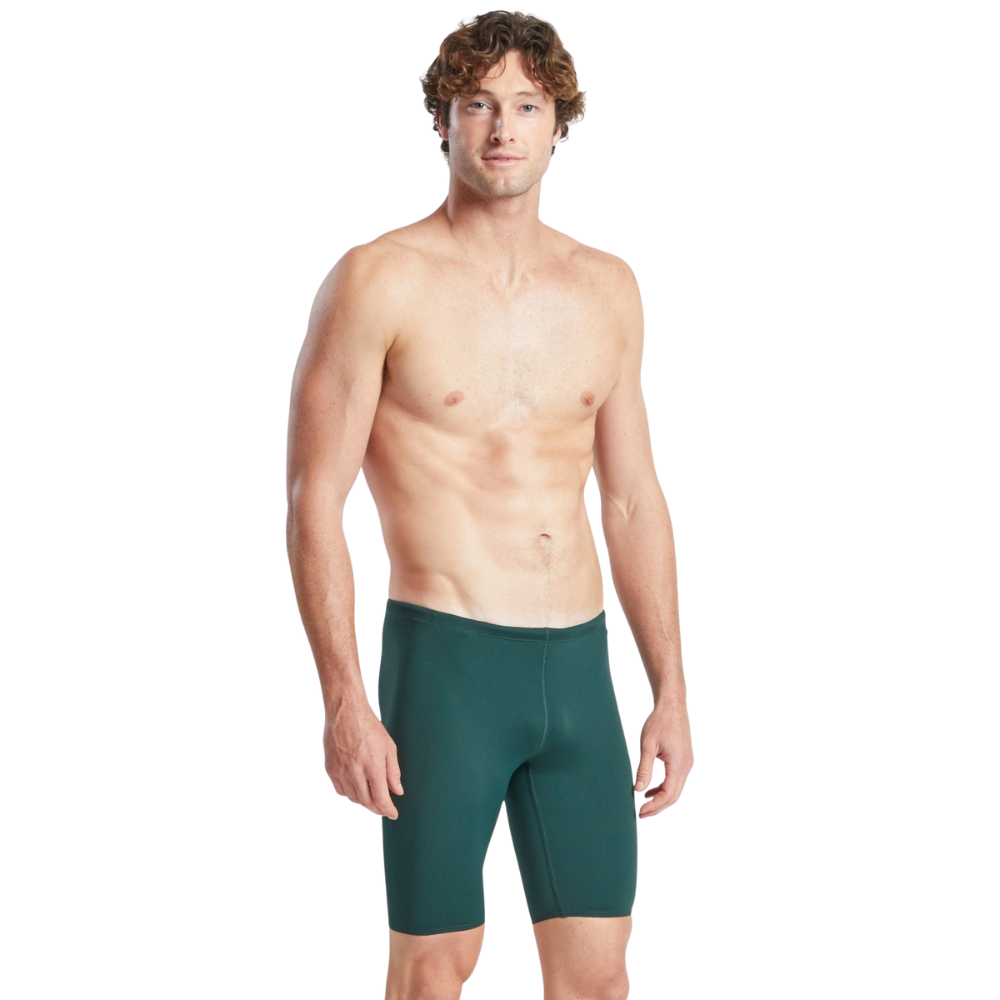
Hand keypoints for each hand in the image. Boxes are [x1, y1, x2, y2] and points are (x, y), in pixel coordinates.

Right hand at [323, 698, 403, 818]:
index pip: (380, 798)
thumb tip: (397, 791)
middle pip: (366, 802)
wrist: (346, 712)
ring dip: (363, 801)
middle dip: (377, 808)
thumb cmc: (369, 726)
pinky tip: (357, 788)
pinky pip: (340, 790)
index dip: (388, 810)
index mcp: (373, 766)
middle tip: (384, 808)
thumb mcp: (388, 747)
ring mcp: (340, 771)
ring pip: (353, 798)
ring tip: (372, 797)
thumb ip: (393, 771)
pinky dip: (350, 793)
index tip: (393, 814)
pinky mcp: (330, 768)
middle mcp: (355, 771)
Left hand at [634, 701, 692, 817]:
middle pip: (674, 796)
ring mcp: (687, 763)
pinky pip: (675, 780)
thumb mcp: (648, 745)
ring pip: (675, 789)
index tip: (640, 811)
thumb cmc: (659, 722)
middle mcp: (686, 766)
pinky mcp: (684, 759)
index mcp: (679, 764)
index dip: (655, 806)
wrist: (672, 705)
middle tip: (641, 814)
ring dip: (661, 798)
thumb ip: (644, 768)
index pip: (668, 794)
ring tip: (644, 804)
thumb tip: (638, 789)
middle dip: (658, 807)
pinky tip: (650, 789)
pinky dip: (663, 787)